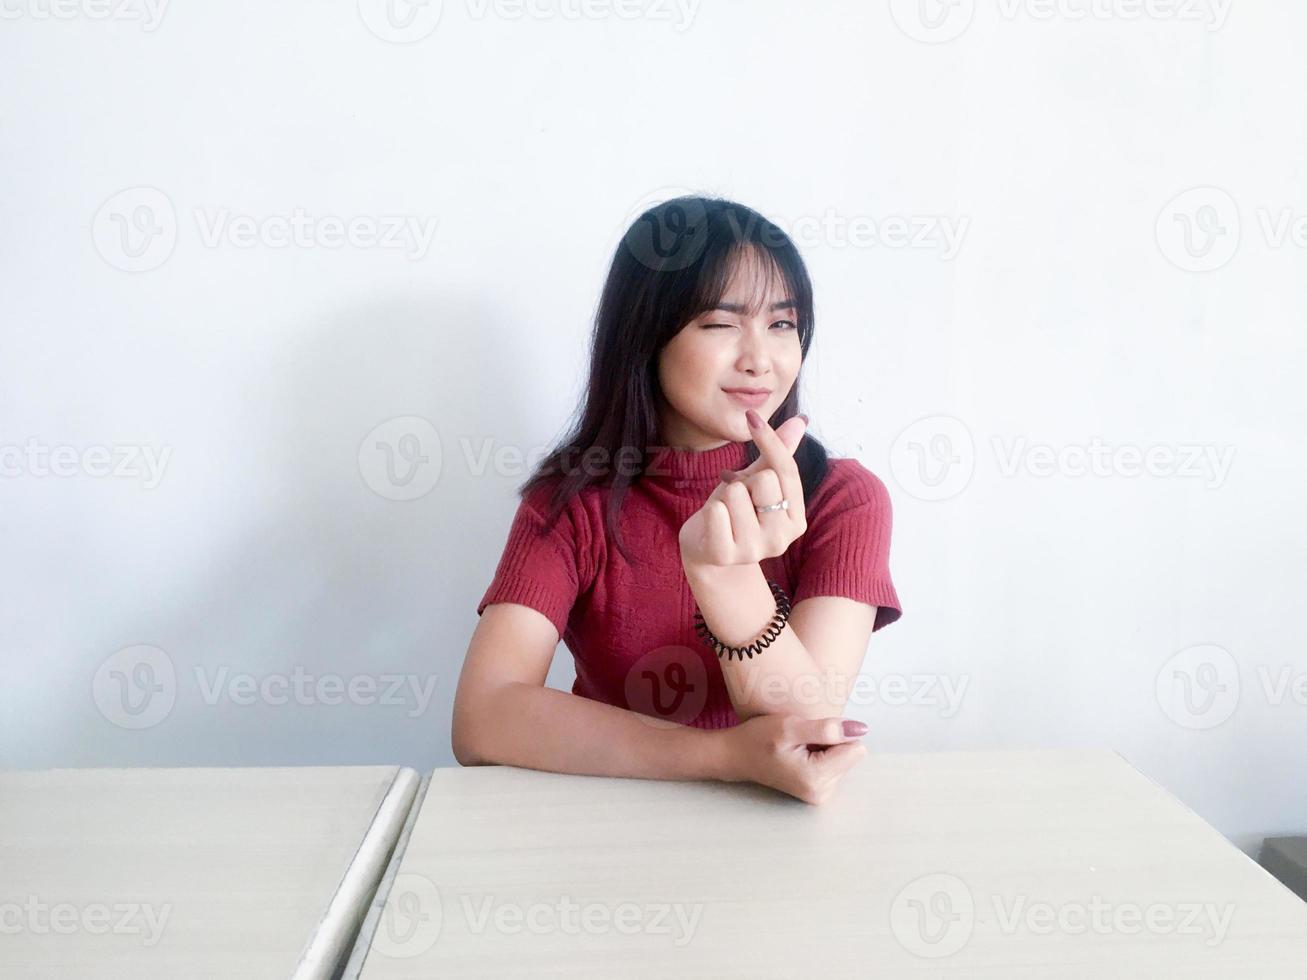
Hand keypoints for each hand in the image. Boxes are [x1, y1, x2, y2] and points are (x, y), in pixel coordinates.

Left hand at [678, 411, 808, 570]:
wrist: (707, 551)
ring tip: (724, 513)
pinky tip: (712, 524)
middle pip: (764, 479)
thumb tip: (800, 420)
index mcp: (796, 519)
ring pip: (736, 493)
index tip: (751, 416)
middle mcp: (781, 539)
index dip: (769, 440)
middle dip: (744, 481)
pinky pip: (715, 512)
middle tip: (735, 499)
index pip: (787, 470)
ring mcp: (754, 550)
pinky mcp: (725, 555)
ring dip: (724, 497)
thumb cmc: (735, 512)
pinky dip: (709, 510)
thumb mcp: (757, 481)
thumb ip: (778, 455)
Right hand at [718, 714, 868, 805]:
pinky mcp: (818, 789)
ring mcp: (820, 794)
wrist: (736, 755)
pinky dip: (819, 755)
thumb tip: (861, 730)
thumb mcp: (790, 726)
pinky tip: (799, 754)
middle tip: (801, 741)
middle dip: (830, 742)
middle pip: (851, 755)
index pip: (855, 749)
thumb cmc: (758, 739)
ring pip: (844, 758)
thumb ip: (827, 729)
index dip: (836, 734)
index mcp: (817, 778)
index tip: (810, 735)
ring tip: (798, 747)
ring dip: (824, 748)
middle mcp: (822, 792)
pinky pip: (834, 764)